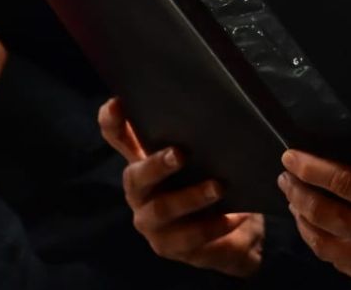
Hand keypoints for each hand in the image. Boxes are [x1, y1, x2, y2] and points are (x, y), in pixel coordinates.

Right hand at [96, 99, 263, 276]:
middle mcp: (141, 192)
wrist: (238, 232)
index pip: (119, 139)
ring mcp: (151, 222)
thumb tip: (219, 104)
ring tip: (218, 187)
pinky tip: (233, 217)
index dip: (113, 122)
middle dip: (156, 165)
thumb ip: (205, 136)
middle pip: (135, 177)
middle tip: (180, 154)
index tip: (117, 103)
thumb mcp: (212, 157)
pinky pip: (188, 237)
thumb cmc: (219, 182)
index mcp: (146, 162)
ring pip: (162, 209)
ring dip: (190, 197)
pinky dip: (212, 225)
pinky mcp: (168, 247)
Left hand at [277, 150, 350, 289]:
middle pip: (321, 211)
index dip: (312, 167)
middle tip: (285, 173)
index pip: (342, 182)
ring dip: (300, 216)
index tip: (293, 155)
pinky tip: (312, 228)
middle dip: (297, 190)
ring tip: (291, 197)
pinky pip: (333, 259)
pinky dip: (316, 240)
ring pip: (319, 239)